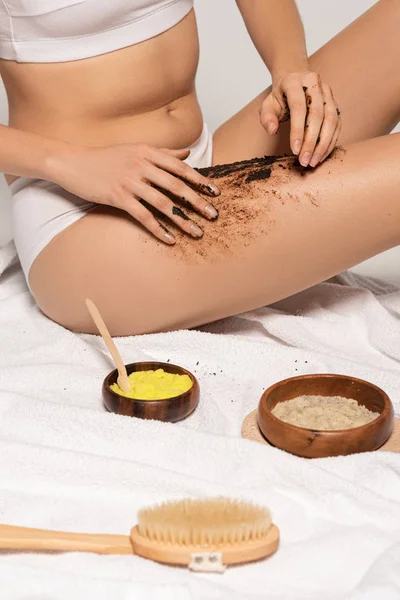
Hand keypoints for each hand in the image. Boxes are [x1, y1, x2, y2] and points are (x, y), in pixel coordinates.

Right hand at [50, 143, 219, 243]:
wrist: (73, 162)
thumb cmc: (106, 157)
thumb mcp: (135, 149)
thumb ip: (163, 152)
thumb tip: (187, 154)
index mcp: (148, 152)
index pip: (181, 168)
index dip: (200, 180)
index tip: (215, 193)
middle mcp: (141, 165)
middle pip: (177, 186)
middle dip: (198, 202)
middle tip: (213, 215)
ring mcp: (130, 182)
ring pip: (163, 203)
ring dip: (183, 220)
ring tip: (197, 232)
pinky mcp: (118, 197)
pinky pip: (143, 216)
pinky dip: (158, 229)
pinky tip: (170, 240)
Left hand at [260, 72, 340, 167]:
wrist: (295, 81)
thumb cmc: (280, 96)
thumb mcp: (267, 104)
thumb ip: (266, 117)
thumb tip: (272, 130)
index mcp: (295, 82)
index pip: (299, 107)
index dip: (297, 130)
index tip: (295, 150)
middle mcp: (315, 84)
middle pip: (317, 114)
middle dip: (311, 141)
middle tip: (304, 161)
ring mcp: (328, 93)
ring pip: (331, 119)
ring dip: (323, 144)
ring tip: (313, 161)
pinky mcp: (335, 103)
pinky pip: (337, 124)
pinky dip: (330, 142)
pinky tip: (321, 155)